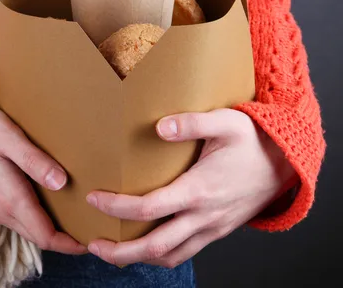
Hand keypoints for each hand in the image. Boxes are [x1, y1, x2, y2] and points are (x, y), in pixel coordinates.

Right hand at [0, 95, 84, 254]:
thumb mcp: (9, 137)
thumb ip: (35, 162)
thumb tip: (62, 183)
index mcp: (8, 198)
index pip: (45, 235)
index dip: (70, 243)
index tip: (90, 239)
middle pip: (37, 236)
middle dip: (63, 239)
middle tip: (89, 227)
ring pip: (25, 229)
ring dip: (48, 228)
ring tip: (72, 216)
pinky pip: (14, 219)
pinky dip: (33, 219)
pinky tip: (45, 203)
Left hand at [86, 109, 297, 267]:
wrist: (288, 163)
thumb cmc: (255, 141)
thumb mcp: (226, 122)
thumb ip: (192, 123)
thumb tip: (160, 127)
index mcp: (200, 190)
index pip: (149, 208)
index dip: (117, 206)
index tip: (94, 198)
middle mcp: (204, 216)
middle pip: (155, 246)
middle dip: (120, 251)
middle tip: (93, 245)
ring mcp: (212, 228)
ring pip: (171, 257)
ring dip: (139, 259)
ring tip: (113, 250)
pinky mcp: (217, 231)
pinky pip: (185, 252)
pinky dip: (161, 256)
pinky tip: (146, 246)